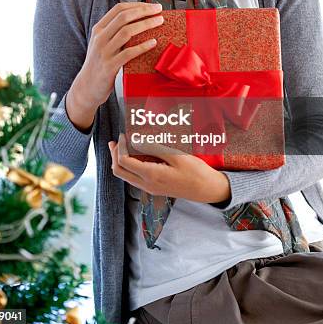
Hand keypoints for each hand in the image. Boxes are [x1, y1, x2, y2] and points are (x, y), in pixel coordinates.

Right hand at [66, 2, 163, 129]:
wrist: (86, 87)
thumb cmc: (99, 64)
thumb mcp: (102, 43)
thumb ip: (115, 32)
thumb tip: (139, 19)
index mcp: (99, 29)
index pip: (118, 9)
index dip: (137, 5)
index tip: (152, 5)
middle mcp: (99, 38)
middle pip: (124, 17)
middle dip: (144, 11)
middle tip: (159, 10)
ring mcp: (103, 52)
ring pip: (126, 32)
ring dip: (146, 24)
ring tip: (159, 22)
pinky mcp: (109, 66)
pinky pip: (128, 53)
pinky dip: (142, 46)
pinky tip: (153, 42)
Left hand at [108, 134, 230, 203]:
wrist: (207, 190)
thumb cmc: (195, 172)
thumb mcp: (176, 155)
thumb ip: (154, 147)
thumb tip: (136, 139)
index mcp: (151, 175)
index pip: (124, 161)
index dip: (120, 146)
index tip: (125, 133)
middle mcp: (147, 185)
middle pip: (119, 171)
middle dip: (114, 154)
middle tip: (117, 140)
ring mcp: (150, 188)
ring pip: (126, 175)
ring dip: (121, 160)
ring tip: (124, 144)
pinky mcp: (154, 188)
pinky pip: (135, 177)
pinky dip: (131, 165)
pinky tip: (137, 154)